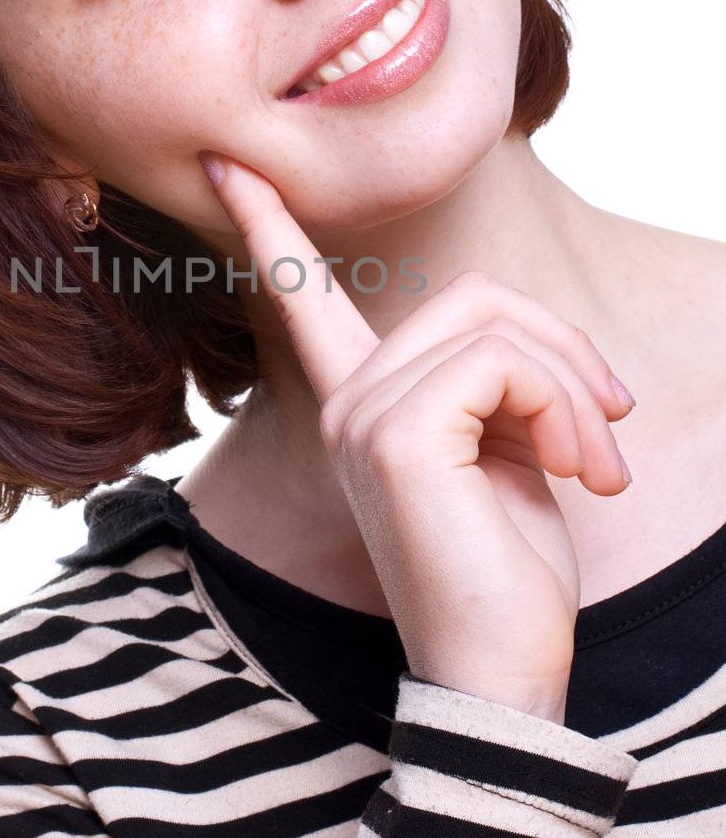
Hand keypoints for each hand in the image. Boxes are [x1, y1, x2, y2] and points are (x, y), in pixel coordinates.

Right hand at [197, 152, 634, 722]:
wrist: (500, 674)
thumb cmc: (509, 573)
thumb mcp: (511, 452)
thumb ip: (497, 381)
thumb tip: (532, 339)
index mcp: (362, 403)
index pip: (305, 297)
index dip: (269, 226)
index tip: (227, 163)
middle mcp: (348, 401)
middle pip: (472, 297)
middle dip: (562, 352)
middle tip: (610, 431)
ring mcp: (363, 414)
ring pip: (496, 326)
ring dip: (574, 390)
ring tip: (599, 465)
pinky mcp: (397, 432)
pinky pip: (506, 364)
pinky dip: (566, 409)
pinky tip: (581, 474)